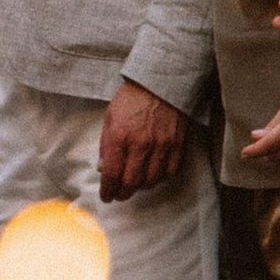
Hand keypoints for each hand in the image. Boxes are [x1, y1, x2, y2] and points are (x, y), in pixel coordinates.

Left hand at [97, 77, 188, 201]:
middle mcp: (139, 144)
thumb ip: (105, 144)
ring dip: (141, 187)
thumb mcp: (109, 117)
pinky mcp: (176, 144)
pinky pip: (169, 172)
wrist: (160, 83)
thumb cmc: (131, 100)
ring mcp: (160, 145)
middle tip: (119, 194)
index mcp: (119, 137)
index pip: (111, 174)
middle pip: (131, 182)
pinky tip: (153, 175)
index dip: (107, 190)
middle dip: (122, 193)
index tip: (106, 196)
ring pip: (151, 180)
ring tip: (135, 184)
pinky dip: (160, 178)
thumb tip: (103, 167)